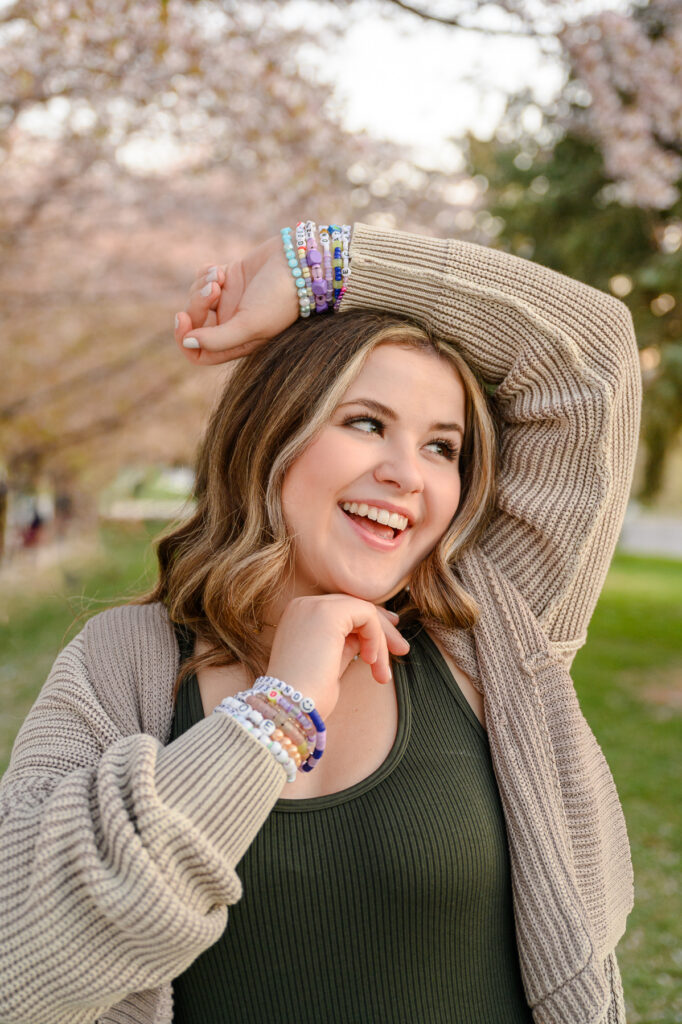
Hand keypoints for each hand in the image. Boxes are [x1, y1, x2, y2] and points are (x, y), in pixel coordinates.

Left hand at [174, 236, 299, 365]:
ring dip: (202, 285)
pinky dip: (206, 273)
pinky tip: (221, 270)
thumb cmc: (280, 298)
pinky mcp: (231, 278)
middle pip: (195, 322)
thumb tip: (187, 343)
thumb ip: (217, 340)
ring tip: (220, 276)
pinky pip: (203, 278)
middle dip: (197, 303)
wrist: (302, 262)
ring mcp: (231, 301)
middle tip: (214, 288)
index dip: (184, 339)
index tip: (182, 318)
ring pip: (196, 297)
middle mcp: (232, 325)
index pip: (199, 353)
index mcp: (238, 343)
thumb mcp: (250, 325)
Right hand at [265, 596, 409, 720]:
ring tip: (382, 673)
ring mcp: (313, 606)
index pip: (343, 610)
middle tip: (402, 650)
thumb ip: (347, 644)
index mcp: (299, 616)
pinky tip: (371, 662)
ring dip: (380, 640)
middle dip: (382, 629)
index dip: (370, 624)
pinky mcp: (327, 613)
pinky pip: (367, 615)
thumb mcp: (331, 664)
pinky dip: (376, 638)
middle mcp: (303, 605)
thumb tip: (369, 636)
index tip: (391, 642)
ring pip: (364, 610)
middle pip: (355, 606)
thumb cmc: (307, 698)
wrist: (291, 710)